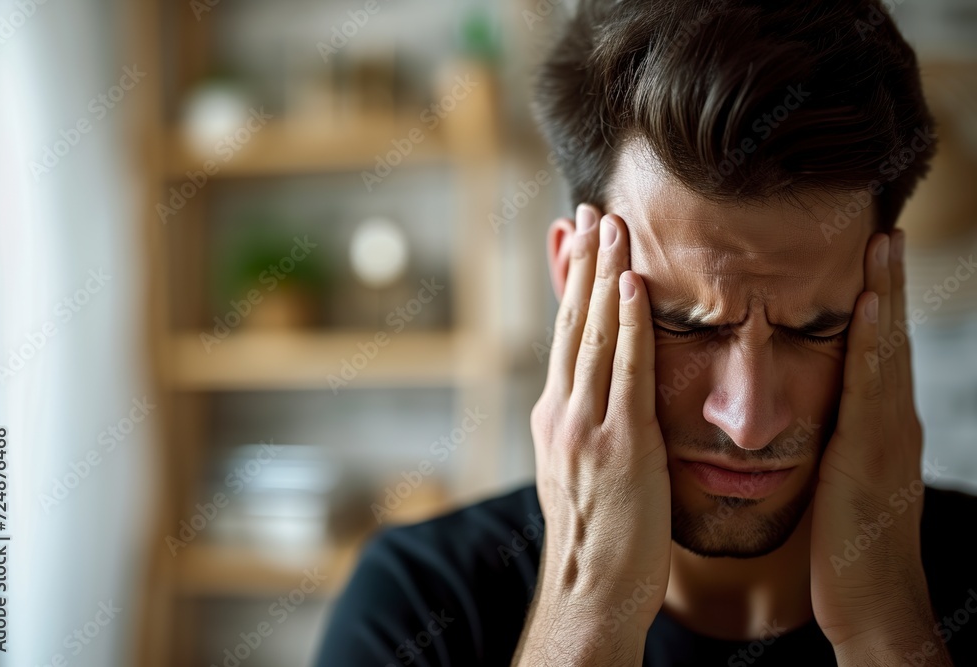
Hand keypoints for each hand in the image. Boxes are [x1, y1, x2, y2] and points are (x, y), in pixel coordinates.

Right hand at [513, 205, 670, 665]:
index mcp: (555, 417)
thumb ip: (583, 428)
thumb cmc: (596, 540)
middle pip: (572, 323)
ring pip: (593, 334)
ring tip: (609, 225)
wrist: (591, 592)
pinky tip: (631, 283)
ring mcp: (587, 425)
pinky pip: (624, 370)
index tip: (578, 240)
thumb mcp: (577, 473)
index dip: (571, 284)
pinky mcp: (619, 442)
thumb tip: (590, 398)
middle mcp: (562, 412)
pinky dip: (627, 322)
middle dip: (581, 263)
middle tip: (590, 210)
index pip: (564, 336)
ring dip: (602, 275)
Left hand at [809, 230, 947, 661]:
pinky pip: (872, 391)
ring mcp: (888, 439)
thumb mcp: (838, 484)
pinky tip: (869, 308)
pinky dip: (874, 345)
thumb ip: (834, 447)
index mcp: (875, 428)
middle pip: (889, 341)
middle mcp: (889, 424)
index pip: (874, 353)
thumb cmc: (846, 550)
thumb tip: (815, 422)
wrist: (872, 608)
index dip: (875, 304)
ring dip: (886, 296)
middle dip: (888, 284)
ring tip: (883, 244)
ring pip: (887, 354)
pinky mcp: (875, 457)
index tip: (867, 256)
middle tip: (884, 229)